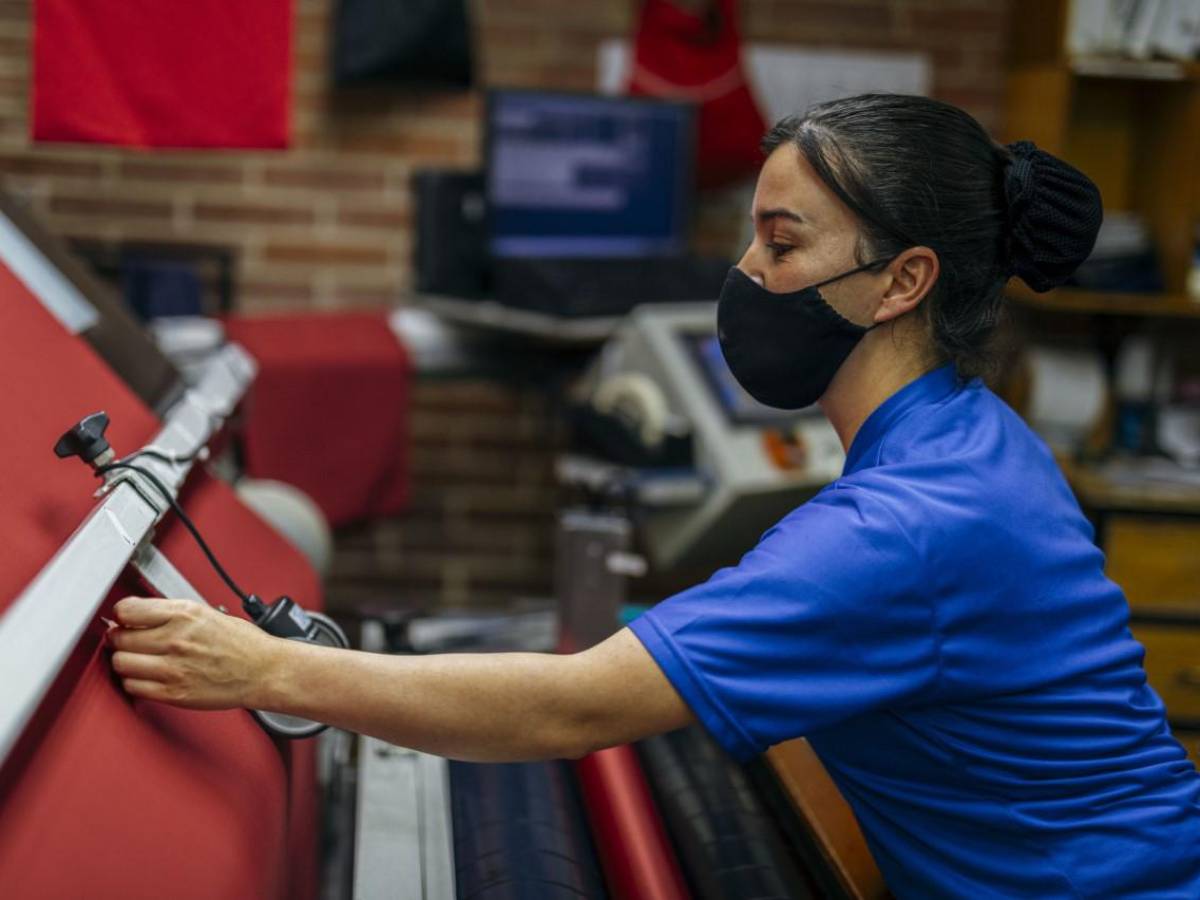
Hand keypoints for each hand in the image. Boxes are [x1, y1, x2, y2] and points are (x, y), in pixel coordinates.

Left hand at [107, 596, 280, 709]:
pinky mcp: (173, 693)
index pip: (127, 610)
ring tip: (139, 659)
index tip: (124, 620)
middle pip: (119, 638)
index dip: (121, 615)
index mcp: (184, 614)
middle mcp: (176, 639)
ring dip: (126, 661)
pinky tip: (148, 676)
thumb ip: (170, 612)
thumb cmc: (241, 643)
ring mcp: (173, 668)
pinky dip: (135, 682)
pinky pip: (133, 687)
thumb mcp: (206, 612)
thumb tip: (137, 614)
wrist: (263, 670)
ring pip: (121, 663)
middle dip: (121, 638)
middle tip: (129, 640)